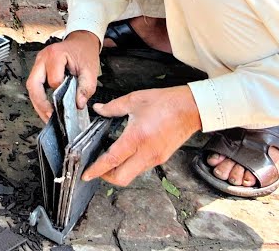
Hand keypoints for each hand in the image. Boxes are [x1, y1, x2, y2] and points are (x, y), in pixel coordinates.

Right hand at [26, 30, 102, 121]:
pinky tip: (46, 107)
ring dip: (38, 103)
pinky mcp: (38, 68)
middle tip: (49, 117)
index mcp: (55, 55)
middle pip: (33, 85)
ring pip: (31, 86)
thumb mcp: (90, 70)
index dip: (61, 94)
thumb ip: (86, 88)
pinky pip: (35, 84)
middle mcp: (42, 58)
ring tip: (47, 116)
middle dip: (40, 104)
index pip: (54, 81)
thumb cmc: (85, 52)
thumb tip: (78, 104)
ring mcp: (38, 62)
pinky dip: (39, 97)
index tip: (70, 105)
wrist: (81, 41)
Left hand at [81, 86, 202, 185]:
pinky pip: (141, 168)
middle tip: (96, 169)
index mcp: (136, 138)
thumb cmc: (166, 103)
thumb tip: (98, 109)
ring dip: (118, 171)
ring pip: (132, 174)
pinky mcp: (162, 158)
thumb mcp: (134, 100)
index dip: (97, 169)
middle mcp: (146, 153)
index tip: (86, 174)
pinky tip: (124, 154)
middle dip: (106, 177)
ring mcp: (156, 158)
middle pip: (122, 178)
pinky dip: (130, 165)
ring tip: (108, 160)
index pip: (112, 160)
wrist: (192, 108)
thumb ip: (113, 107)